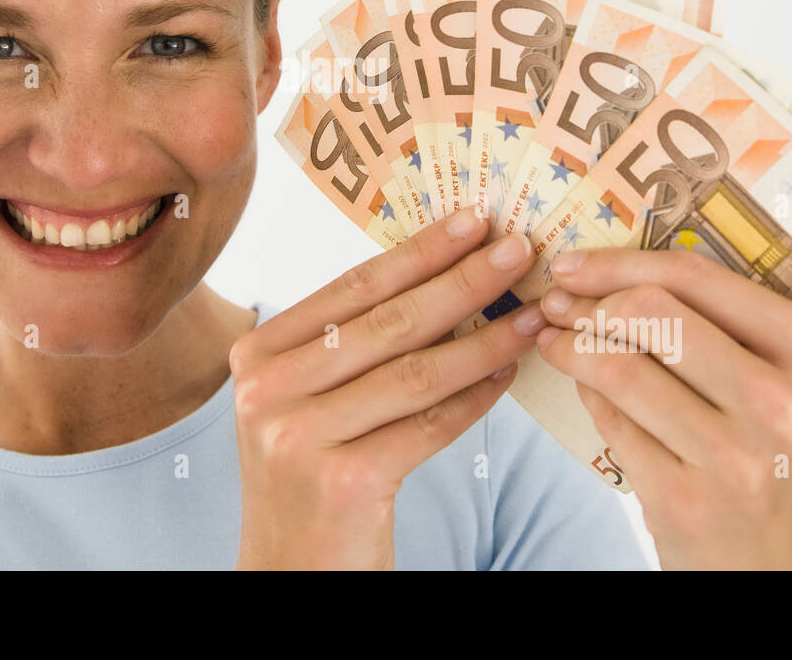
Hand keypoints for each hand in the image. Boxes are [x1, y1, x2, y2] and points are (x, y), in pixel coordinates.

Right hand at [230, 206, 547, 569]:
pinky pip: (428, 426)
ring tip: (533, 314)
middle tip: (518, 249)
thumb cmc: (312, 471)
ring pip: (415, 372)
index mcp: (258, 353)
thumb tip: (447, 272)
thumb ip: (354, 343)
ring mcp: (298, 436)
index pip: (353, 286)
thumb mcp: (309, 398)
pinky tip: (508, 374)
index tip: (474, 220)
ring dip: (486, 339)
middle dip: (463, 280)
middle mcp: (266, 389)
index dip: (420, 250)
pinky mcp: (342, 482)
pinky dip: (475, 398)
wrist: (290, 572)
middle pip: (388, 321)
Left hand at [535, 247, 791, 569]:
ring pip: (619, 367)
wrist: (777, 568)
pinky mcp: (686, 500)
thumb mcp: (771, 385)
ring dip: (568, 347)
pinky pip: (610, 423)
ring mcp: (735, 456)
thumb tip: (608, 272)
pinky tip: (580, 387)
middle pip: (649, 313)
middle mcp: (781, 402)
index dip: (617, 263)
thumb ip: (714, 327)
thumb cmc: (766, 460)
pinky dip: (584, 396)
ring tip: (552, 343)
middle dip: (585, 303)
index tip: (570, 264)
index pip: (694, 276)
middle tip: (554, 306)